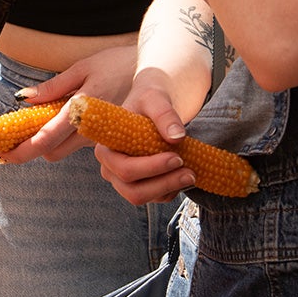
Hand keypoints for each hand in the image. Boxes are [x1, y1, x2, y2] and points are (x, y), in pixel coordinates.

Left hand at [0, 44, 136, 163]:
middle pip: (53, 153)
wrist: (157, 73)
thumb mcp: (84, 67)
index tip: (4, 155)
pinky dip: (64, 136)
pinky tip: (60, 118)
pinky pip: (78, 142)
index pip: (47, 139)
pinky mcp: (107, 136)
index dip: (23, 150)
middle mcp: (91, 130)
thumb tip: (24, 98)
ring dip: (49, 142)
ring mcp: (100, 136)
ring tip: (35, 123)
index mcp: (82, 110)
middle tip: (16, 135)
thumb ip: (54, 86)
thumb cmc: (118, 64)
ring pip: (65, 149)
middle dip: (34, 147)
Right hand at [93, 71, 194, 204]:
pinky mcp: (140, 185)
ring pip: (145, 198)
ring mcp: (124, 180)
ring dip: (170, 189)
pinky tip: (184, 174)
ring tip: (191, 173)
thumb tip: (177, 136)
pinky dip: (172, 190)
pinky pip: (156, 198)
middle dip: (163, 184)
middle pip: (133, 191)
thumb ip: (164, 114)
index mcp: (106, 149)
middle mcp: (111, 169)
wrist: (155, 104)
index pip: (124, 169)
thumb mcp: (155, 98)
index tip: (175, 157)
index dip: (150, 168)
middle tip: (189, 172)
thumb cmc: (149, 98)